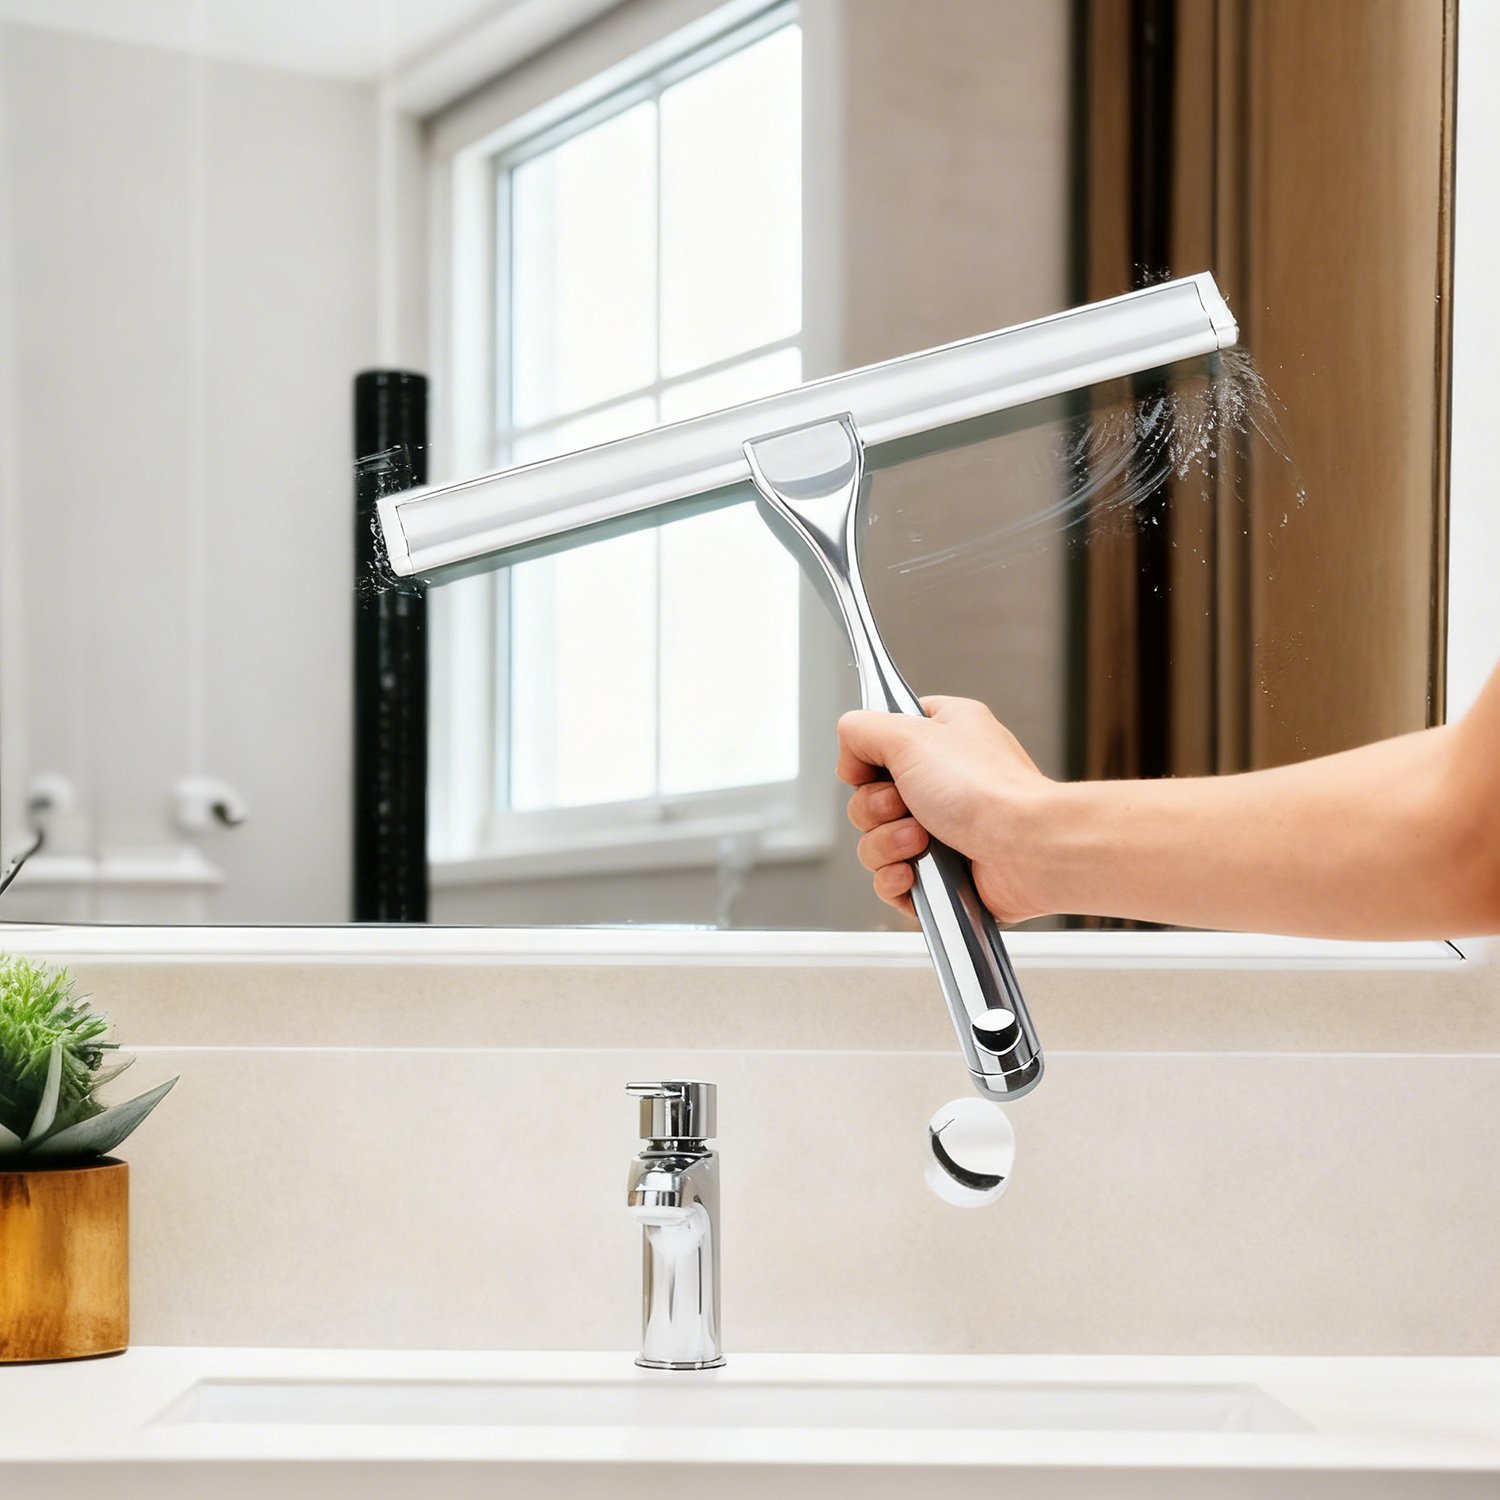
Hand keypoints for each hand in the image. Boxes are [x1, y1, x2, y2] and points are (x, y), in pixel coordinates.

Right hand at [836, 696, 1052, 923]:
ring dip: (887, 844)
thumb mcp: (911, 735)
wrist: (1030, 851)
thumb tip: (848, 755)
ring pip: (875, 840)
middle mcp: (944, 780)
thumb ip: (862, 730)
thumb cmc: (988, 791)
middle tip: (905, 806)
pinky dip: (896, 879)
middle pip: (869, 796)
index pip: (884, 739)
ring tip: (921, 841)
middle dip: (876, 808)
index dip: (868, 757)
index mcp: (944, 735)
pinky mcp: (943, 874)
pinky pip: (892, 879)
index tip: (872, 767)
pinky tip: (915, 874)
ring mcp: (943, 830)